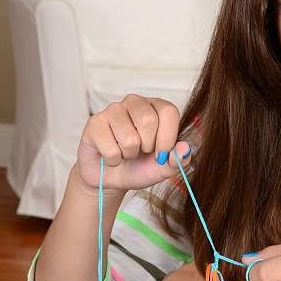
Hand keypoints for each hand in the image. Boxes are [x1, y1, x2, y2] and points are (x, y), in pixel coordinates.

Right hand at [75, 94, 191, 193]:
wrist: (111, 178)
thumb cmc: (139, 166)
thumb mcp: (164, 167)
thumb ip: (179, 160)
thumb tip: (185, 148)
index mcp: (156, 108)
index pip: (169, 111)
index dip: (168, 137)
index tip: (162, 154)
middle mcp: (135, 103)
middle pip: (148, 120)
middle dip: (147, 146)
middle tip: (141, 152)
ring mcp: (113, 110)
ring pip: (129, 138)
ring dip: (129, 155)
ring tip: (125, 153)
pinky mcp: (94, 123)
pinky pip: (110, 148)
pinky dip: (114, 160)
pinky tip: (111, 156)